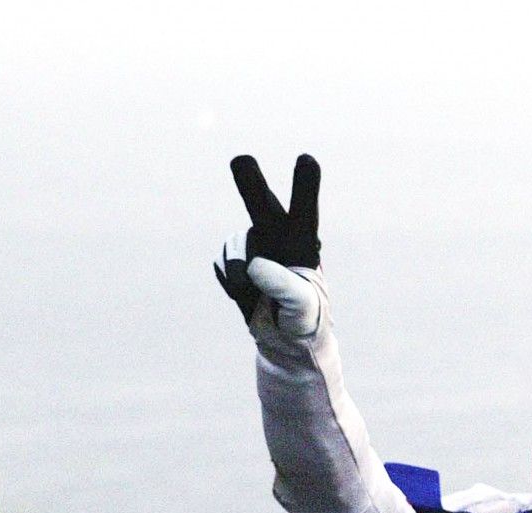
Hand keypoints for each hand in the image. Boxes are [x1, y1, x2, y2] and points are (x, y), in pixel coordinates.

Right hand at [215, 154, 323, 337]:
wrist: (285, 332)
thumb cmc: (304, 316)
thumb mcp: (302, 306)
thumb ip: (283, 286)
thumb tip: (254, 264)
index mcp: (303, 239)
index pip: (305, 208)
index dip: (305, 185)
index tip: (307, 160)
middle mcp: (277, 232)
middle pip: (260, 201)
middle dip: (250, 182)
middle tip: (241, 161)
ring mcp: (253, 243)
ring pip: (237, 246)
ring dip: (241, 272)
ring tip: (260, 296)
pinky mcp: (234, 257)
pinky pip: (224, 264)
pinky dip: (233, 285)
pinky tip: (249, 294)